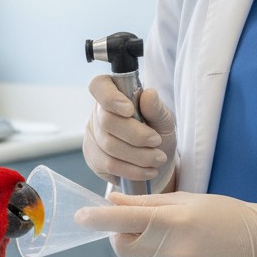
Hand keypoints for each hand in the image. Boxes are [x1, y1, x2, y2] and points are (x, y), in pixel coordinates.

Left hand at [75, 192, 256, 256]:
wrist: (256, 244)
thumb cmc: (218, 214)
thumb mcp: (182, 200)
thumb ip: (143, 203)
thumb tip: (109, 200)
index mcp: (171, 221)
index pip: (123, 220)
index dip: (98, 218)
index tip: (81, 217)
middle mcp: (171, 250)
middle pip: (123, 248)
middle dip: (124, 237)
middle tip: (142, 227)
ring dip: (143, 253)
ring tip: (172, 242)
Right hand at [83, 77, 176, 192]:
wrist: (155, 162)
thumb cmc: (157, 133)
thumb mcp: (163, 120)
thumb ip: (156, 108)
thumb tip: (149, 94)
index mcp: (114, 93)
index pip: (99, 86)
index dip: (110, 98)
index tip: (129, 110)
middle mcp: (98, 112)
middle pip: (107, 121)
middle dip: (136, 135)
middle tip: (157, 142)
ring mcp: (93, 136)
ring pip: (109, 146)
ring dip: (138, 156)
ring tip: (158, 159)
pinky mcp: (93, 158)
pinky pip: (109, 165)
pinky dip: (132, 170)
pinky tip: (147, 170)